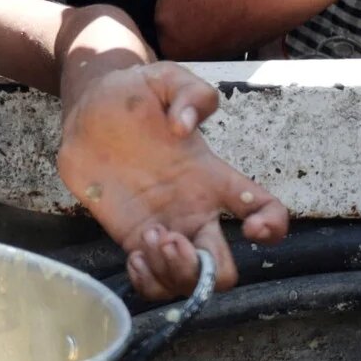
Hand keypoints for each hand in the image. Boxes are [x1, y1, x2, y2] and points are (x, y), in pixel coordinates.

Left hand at [57, 62, 289, 299]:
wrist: (87, 109)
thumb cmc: (133, 94)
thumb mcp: (166, 78)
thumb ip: (190, 93)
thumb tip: (185, 126)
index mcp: (213, 176)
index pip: (265, 208)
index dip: (272, 226)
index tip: (251, 228)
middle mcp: (195, 209)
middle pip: (225, 267)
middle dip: (205, 268)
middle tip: (170, 237)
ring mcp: (164, 226)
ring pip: (188, 280)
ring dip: (173, 272)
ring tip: (148, 240)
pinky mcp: (132, 236)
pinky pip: (152, 280)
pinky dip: (148, 282)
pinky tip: (134, 258)